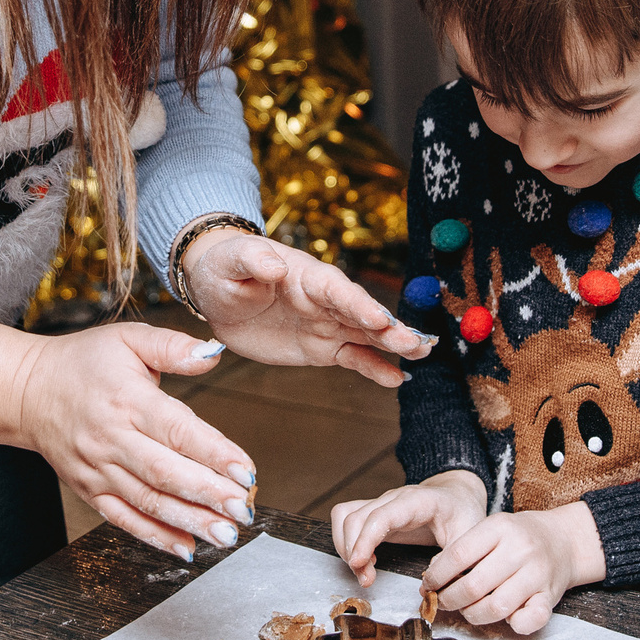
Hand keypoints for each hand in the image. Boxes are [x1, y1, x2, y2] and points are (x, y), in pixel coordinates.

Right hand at [0, 320, 254, 562]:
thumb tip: (214, 354)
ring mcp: (98, 469)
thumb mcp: (128, 339)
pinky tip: (187, 547)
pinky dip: (156, 536)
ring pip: (148, 501)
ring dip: (190, 522)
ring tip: (226, 535)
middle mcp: (111, 438)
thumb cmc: (83, 363)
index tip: (246, 471)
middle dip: (208, 495)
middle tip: (242, 510)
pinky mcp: (90, 490)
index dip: (214, 453)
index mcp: (127, 399)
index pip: (177, 430)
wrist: (28, 390)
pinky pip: (124, 519)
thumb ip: (173, 347)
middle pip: (164, 473)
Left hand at [183, 228, 433, 386]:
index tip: (378, 318)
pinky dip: (374, 367)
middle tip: (414, 342)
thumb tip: (275, 266)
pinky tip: (396, 378)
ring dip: (392, 344)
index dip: (357, 303)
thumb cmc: (224, 268)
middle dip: (388, 327)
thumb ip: (253, 260)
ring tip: (421, 352)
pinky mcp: (321, 347)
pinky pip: (352, 357)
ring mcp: (326, 323)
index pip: (335, 289)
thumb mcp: (231, 262)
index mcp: (305, 276)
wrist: (217, 292)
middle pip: (361, 312)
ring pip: (366, 334)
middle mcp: (323, 299)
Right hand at [331, 470, 487, 585]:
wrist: (457, 496)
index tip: (358, 563)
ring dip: (346, 547)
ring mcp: (381, 503)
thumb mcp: (469, 533)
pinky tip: (364, 559)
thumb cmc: (462, 513)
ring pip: (345, 517)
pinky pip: (345, 518)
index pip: (382, 516)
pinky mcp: (374, 511)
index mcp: (418, 502)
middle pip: (356, 518)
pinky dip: (346, 540)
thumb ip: (454, 557)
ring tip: (364, 572)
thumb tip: (430, 581)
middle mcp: (393, 499)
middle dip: (354, 552)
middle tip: (367, 580)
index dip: (366, 539)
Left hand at [424, 504, 605, 635]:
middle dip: (450, 599)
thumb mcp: (491, 530)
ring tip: (466, 610)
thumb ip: (464, 549)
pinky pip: (530, 620)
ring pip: (496, 607)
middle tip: (442, 602)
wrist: (564, 540)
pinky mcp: (550, 596)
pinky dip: (514, 625)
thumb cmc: (519, 537)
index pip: (458, 555)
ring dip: (473, 615)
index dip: (437, 575)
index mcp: (500, 527)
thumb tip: (432, 578)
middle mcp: (520, 549)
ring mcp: (537, 573)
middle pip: (474, 585)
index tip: (428, 585)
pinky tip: (504, 619)